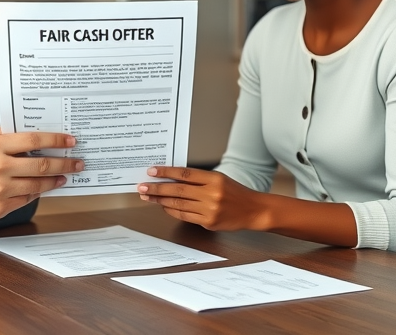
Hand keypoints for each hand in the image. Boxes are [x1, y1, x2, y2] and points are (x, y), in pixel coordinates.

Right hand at [0, 126, 83, 222]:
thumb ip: (0, 132)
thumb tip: (26, 132)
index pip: (33, 140)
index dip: (55, 140)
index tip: (70, 141)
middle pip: (41, 165)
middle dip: (64, 163)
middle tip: (77, 162)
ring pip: (37, 185)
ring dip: (54, 181)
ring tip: (64, 176)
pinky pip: (25, 200)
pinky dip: (36, 194)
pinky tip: (42, 189)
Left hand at [138, 166, 264, 230]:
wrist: (254, 211)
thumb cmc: (234, 192)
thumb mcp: (219, 179)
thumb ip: (197, 179)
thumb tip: (170, 178)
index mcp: (214, 179)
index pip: (185, 173)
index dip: (166, 172)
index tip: (151, 171)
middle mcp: (212, 194)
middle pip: (178, 190)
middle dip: (157, 188)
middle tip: (142, 186)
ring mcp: (210, 210)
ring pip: (178, 204)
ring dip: (160, 200)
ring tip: (147, 196)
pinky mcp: (209, 222)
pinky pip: (185, 216)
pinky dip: (171, 211)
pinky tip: (162, 206)